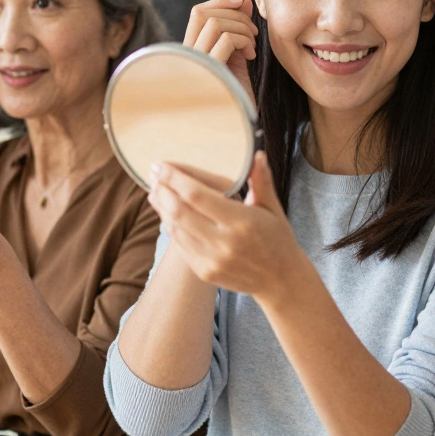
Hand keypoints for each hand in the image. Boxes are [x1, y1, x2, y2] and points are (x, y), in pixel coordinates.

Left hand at [147, 151, 306, 303]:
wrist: (281, 281)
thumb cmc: (278, 239)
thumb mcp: (273, 209)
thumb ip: (262, 181)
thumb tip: (257, 155)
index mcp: (242, 222)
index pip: (197, 195)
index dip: (174, 179)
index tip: (161, 166)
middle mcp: (224, 242)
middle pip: (179, 211)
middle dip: (162, 190)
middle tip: (153, 175)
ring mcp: (212, 260)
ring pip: (175, 228)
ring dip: (161, 207)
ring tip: (155, 191)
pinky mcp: (205, 272)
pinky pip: (180, 245)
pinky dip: (171, 226)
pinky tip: (167, 214)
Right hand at [183, 0, 259, 105]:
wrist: (239, 125)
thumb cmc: (236, 94)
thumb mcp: (237, 57)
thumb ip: (237, 30)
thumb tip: (243, 2)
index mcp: (192, 51)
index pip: (198, 13)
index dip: (220, 1)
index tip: (242, 2)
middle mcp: (189, 56)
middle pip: (202, 12)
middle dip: (234, 13)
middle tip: (253, 30)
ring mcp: (197, 63)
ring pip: (215, 23)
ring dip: (242, 28)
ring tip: (252, 46)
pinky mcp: (210, 71)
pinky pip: (227, 40)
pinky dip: (244, 41)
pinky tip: (250, 56)